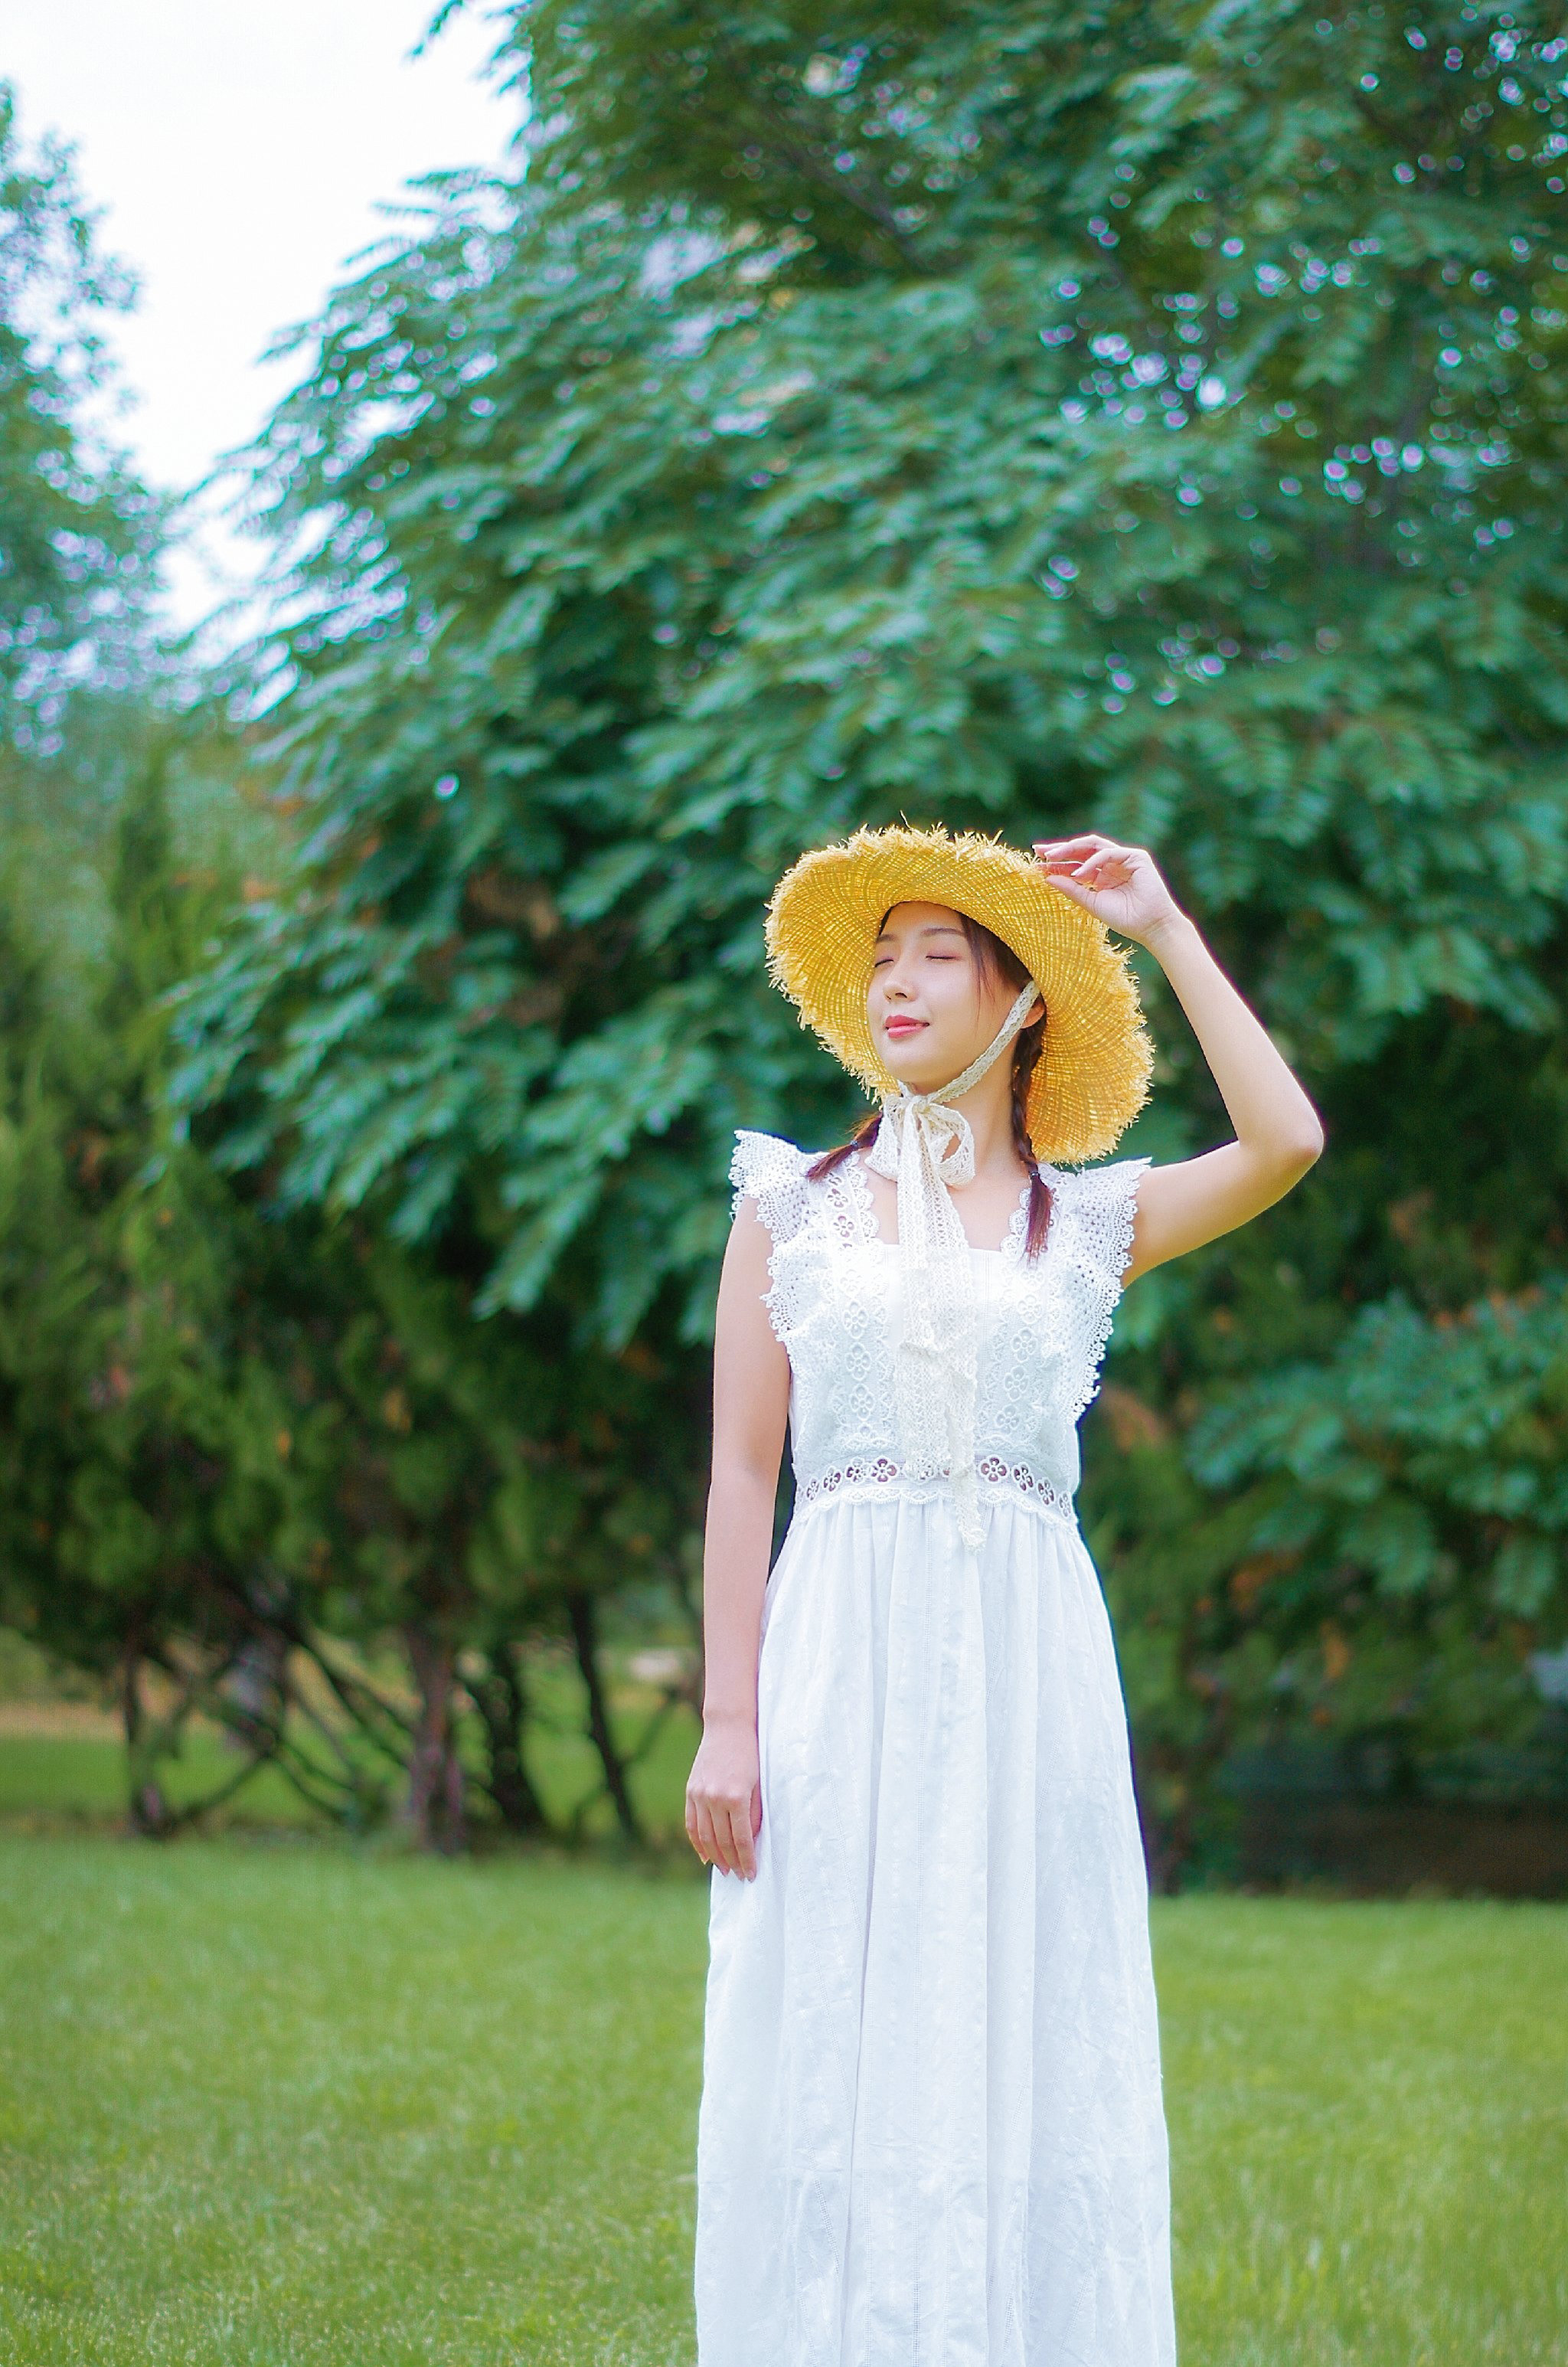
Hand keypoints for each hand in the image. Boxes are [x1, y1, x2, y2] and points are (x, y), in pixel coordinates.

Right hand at [685, 1715, 761, 1878]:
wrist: (729, 1726)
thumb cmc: (751, 1754)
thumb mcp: (760, 1784)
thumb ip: (755, 1814)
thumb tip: (751, 1842)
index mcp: (736, 1797)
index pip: (742, 1839)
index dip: (747, 1859)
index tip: (752, 1874)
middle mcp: (715, 1797)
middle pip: (722, 1841)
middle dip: (732, 1862)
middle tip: (740, 1876)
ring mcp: (699, 1794)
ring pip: (704, 1836)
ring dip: (715, 1856)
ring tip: (725, 1869)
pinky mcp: (690, 1790)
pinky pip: (691, 1823)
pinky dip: (697, 1842)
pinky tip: (705, 1855)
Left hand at [1033, 833, 1185, 946]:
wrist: (1151, 927)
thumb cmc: (1125, 919)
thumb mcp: (1092, 903)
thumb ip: (1072, 889)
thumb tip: (1048, 877)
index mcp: (1101, 875)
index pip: (1075, 864)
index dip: (1057, 863)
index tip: (1036, 864)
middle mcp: (1111, 864)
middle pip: (1082, 850)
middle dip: (1060, 849)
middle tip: (1039, 851)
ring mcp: (1123, 858)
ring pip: (1093, 845)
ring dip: (1071, 849)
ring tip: (1052, 856)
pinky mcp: (1136, 857)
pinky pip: (1109, 853)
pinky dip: (1092, 861)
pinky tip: (1079, 872)